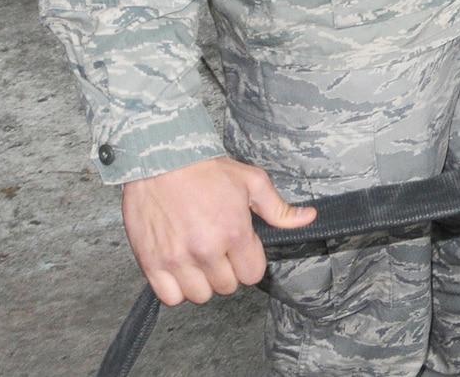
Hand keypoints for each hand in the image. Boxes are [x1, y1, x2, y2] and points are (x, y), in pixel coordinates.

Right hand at [121, 156, 316, 305]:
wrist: (161, 161)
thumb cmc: (206, 171)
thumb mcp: (252, 181)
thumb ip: (279, 208)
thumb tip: (308, 218)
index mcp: (235, 232)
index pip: (253, 274)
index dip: (250, 264)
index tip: (241, 252)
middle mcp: (207, 249)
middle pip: (227, 287)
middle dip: (227, 272)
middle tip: (219, 253)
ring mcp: (177, 258)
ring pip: (200, 295)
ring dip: (202, 282)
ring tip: (199, 262)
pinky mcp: (151, 262)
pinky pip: (170, 297)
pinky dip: (176, 290)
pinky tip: (180, 270)